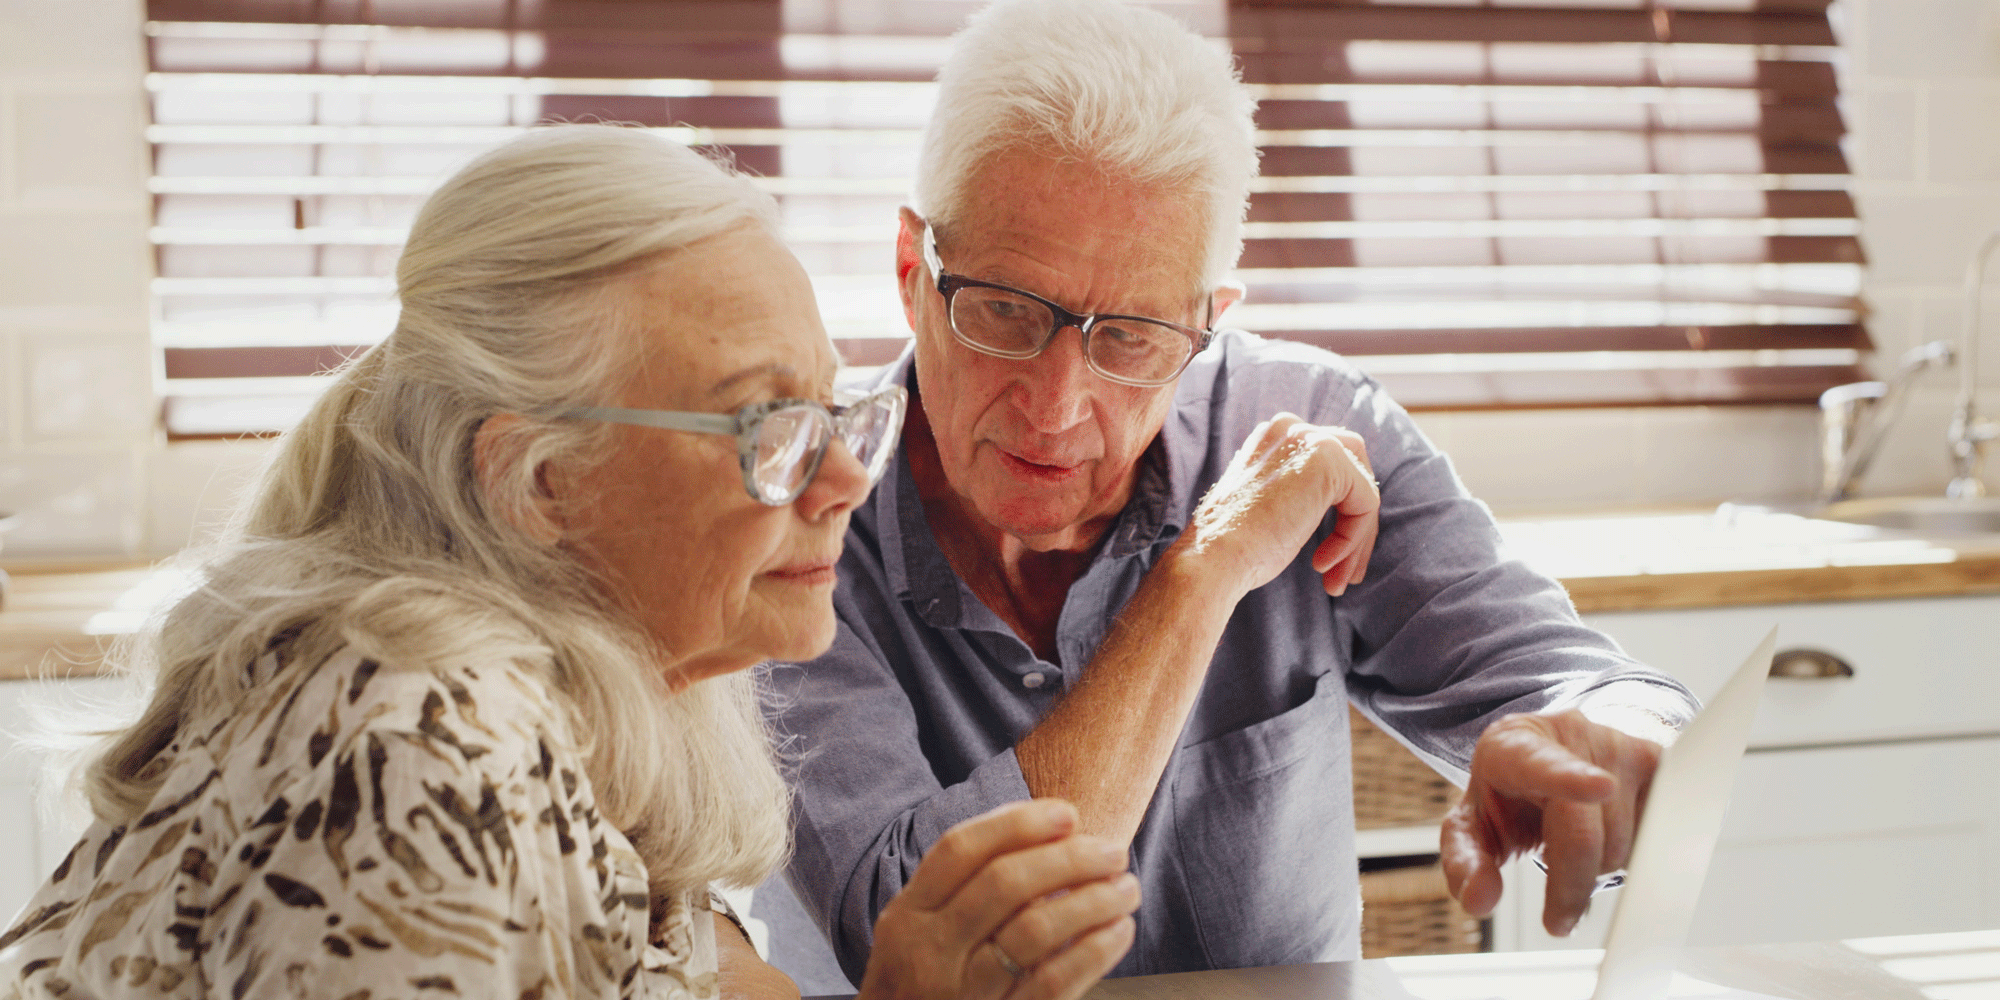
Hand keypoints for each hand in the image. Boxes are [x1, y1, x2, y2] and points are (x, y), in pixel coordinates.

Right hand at [856, 799, 1138, 999]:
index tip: (1069, 814)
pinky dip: (1092, 952)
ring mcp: (961, 992)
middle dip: (1068, 860)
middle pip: (1003, 884)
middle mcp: (929, 950)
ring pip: (1033, 931)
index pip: (960, 849)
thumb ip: (970, 885)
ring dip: (1091, 901)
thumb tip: (1055, 830)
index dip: (1017, 824)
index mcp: (909, 913)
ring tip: (1126, 888)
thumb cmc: (931, 979)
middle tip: (1113, 852)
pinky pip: (1051, 983)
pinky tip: (1118, 931)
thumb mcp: (925, 931)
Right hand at [1175, 413, 1379, 599]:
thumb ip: (1300, 493)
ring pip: (1362, 489)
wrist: (1213, 557)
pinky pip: (1365, 503)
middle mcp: (1291, 428)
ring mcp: (1309, 439)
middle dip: (1357, 523)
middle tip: (1346, 571)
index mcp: (1274, 438)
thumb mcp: (1270, 507)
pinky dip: (1352, 540)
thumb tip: (1344, 509)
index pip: (1331, 464)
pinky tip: (1322, 565)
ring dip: (1357, 538)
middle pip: (1355, 468)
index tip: (1329, 561)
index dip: (1340, 514)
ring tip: (1338, 580)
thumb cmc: (1234, 546)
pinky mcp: (1328, 460)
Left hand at [1439, 708, 1668, 936]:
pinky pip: (1654, 832)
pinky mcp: (1653, 762)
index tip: (1601, 788)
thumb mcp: (1472, 826)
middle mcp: (1570, 734)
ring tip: (1572, 847)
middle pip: (1584, 831)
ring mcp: (1617, 744)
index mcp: (1514, 744)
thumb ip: (1464, 862)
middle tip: (1559, 917)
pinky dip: (1629, 851)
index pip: (1542, 764)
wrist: (1544, 756)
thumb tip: (1479, 898)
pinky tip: (1604, 837)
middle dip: (1571, 884)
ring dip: (1598, 866)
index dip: (1571, 779)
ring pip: (1623, 840)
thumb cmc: (1506, 792)